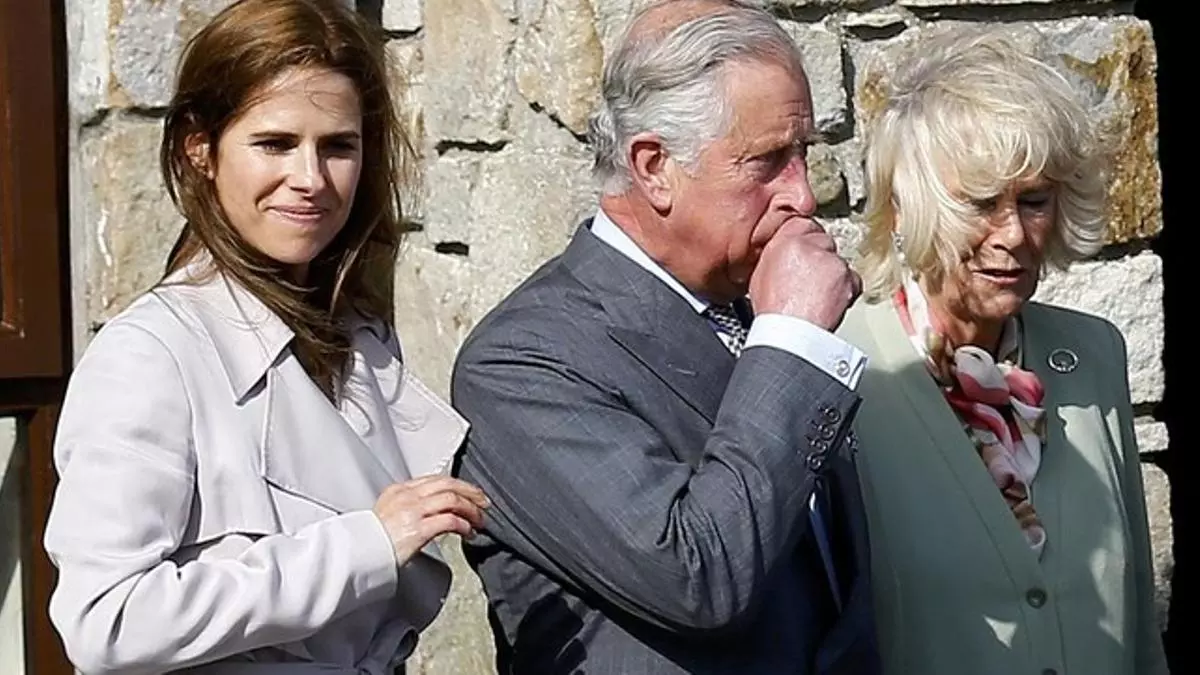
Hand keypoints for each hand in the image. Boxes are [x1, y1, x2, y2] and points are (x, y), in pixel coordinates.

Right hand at [372, 476, 488, 565]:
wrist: (357, 556)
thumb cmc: (371, 541)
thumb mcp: (387, 514)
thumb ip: (407, 508)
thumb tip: (430, 512)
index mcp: (399, 491)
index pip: (436, 479)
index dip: (457, 485)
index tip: (469, 493)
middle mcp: (406, 497)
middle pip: (448, 484)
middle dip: (470, 492)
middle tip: (483, 502)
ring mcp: (412, 512)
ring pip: (452, 500)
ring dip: (471, 510)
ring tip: (478, 520)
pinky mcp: (418, 530)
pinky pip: (450, 521)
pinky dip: (464, 525)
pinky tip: (468, 532)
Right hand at [749, 218, 860, 330]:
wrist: (792, 332)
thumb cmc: (773, 310)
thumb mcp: (760, 273)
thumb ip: (776, 253)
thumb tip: (786, 250)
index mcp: (786, 241)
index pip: (803, 225)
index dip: (803, 241)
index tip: (803, 253)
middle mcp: (812, 246)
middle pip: (823, 241)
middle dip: (818, 257)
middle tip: (808, 279)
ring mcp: (833, 261)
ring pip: (837, 260)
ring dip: (831, 274)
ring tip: (816, 295)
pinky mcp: (849, 278)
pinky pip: (852, 278)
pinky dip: (845, 288)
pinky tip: (828, 300)